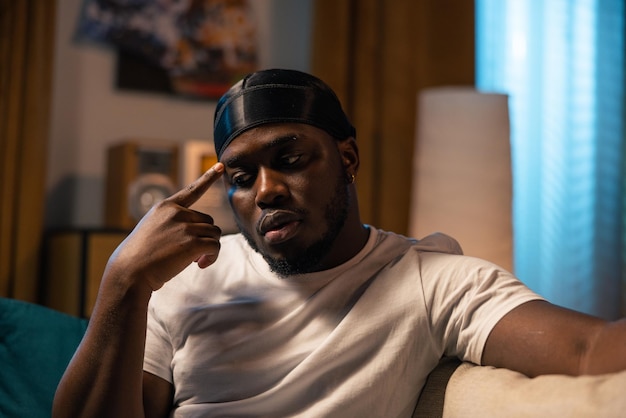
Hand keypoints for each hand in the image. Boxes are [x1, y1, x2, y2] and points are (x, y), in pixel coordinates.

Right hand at [106, 163, 224, 291]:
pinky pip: (214, 246)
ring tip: (195, 260)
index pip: (192, 191)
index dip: (208, 178)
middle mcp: (176, 213)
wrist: (129, 273)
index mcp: (165, 207)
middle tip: (193, 254)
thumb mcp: (152, 231)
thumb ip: (173, 226)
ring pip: (214, 233)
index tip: (221, 165)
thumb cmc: (139, 258)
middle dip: (204, 236)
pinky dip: (212, 257)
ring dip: (209, 248)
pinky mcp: (192, 242)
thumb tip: (200, 236)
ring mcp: (184, 226)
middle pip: (208, 221)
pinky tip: (199, 264)